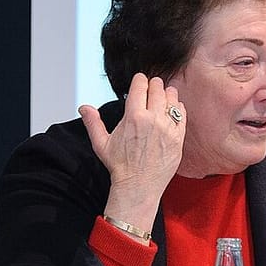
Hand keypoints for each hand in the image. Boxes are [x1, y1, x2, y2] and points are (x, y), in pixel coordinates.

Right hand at [81, 73, 185, 239]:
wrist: (139, 185)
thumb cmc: (120, 166)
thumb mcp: (101, 143)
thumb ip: (93, 122)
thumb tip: (84, 107)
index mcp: (133, 116)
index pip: (140, 86)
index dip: (140, 80)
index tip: (140, 80)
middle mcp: (152, 120)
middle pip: (158, 89)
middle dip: (155, 84)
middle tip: (154, 84)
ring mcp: (168, 129)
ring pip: (172, 100)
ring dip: (168, 93)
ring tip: (166, 92)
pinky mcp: (178, 138)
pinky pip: (182, 115)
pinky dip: (179, 107)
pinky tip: (175, 106)